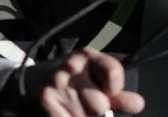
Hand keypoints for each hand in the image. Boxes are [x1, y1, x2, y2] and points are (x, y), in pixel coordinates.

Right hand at [19, 47, 144, 115]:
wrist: (29, 84)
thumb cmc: (68, 82)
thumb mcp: (92, 80)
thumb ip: (116, 95)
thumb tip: (139, 104)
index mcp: (87, 56)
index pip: (114, 74)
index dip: (114, 89)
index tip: (106, 90)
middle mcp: (71, 67)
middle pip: (100, 105)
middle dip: (95, 111)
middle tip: (82, 103)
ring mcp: (57, 85)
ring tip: (70, 108)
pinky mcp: (46, 102)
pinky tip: (63, 113)